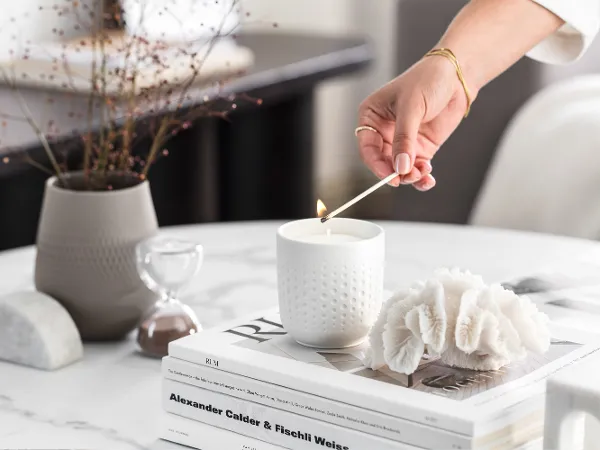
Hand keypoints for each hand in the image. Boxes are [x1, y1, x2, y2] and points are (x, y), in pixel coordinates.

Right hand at [357, 55, 474, 190]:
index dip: (376, 164)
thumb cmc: (427, 79)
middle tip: (408, 176)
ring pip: (399, 168)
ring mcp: (403, 141)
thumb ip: (404, 139)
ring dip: (410, 175)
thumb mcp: (411, 108)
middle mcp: (384, 131)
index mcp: (372, 116)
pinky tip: (427, 178)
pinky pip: (416, 167)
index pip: (368, 147)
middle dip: (395, 171)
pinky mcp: (420, 147)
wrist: (457, 75)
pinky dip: (421, 176)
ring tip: (422, 173)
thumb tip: (400, 167)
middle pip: (383, 161)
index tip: (389, 176)